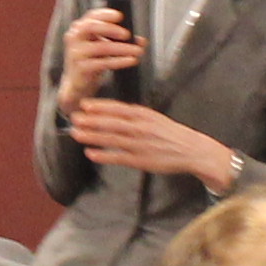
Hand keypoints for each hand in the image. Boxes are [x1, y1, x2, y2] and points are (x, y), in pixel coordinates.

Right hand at [57, 7, 141, 118]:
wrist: (77, 83)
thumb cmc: (91, 60)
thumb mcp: (103, 46)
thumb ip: (120, 40)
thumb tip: (141, 40)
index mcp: (81, 29)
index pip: (92, 16)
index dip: (105, 14)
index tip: (120, 16)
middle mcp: (76, 38)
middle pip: (91, 27)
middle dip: (111, 28)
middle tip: (127, 34)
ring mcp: (77, 53)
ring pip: (101, 47)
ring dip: (122, 48)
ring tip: (137, 51)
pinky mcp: (81, 68)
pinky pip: (103, 63)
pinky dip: (119, 61)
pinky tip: (130, 60)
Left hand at [69, 100, 233, 188]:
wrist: (192, 150)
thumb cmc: (170, 133)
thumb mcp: (154, 118)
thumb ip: (135, 115)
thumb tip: (113, 112)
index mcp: (143, 115)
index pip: (117, 109)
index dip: (99, 107)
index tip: (84, 105)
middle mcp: (140, 128)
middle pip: (111, 123)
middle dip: (91, 120)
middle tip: (73, 118)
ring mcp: (140, 144)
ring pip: (112, 139)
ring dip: (92, 136)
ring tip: (75, 133)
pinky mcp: (141, 160)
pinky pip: (118, 157)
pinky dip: (104, 155)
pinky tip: (90, 153)